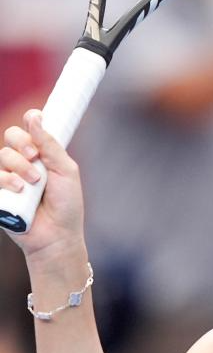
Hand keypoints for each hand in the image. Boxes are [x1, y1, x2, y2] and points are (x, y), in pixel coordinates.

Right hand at [0, 109, 85, 259]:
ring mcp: (10, 176)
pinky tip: (18, 190)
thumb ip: (50, 144)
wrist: (57, 236)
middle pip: (12, 135)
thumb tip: (35, 116)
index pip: (30, 127)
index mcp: (43, 154)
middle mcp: (25, 162)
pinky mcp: (0, 192)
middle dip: (22, 144)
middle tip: (34, 158)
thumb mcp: (65, 171)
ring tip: (33, 184)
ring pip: (3, 155)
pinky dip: (5, 180)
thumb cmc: (66, 205)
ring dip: (19, 167)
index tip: (35, 120)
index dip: (31, 121)